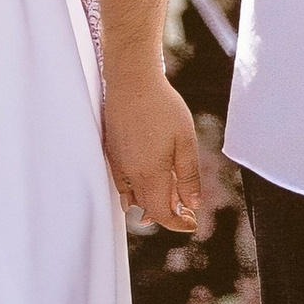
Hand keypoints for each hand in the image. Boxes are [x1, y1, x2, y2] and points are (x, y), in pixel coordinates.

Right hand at [103, 70, 202, 233]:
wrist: (132, 80)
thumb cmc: (162, 106)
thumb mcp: (185, 141)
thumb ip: (188, 176)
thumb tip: (192, 204)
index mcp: (150, 174)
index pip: (162, 214)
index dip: (178, 224)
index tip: (192, 222)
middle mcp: (130, 175)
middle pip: (147, 209)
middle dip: (167, 215)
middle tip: (186, 210)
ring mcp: (118, 164)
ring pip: (132, 199)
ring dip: (150, 205)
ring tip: (170, 197)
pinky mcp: (111, 153)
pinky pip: (122, 185)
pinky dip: (135, 192)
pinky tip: (148, 181)